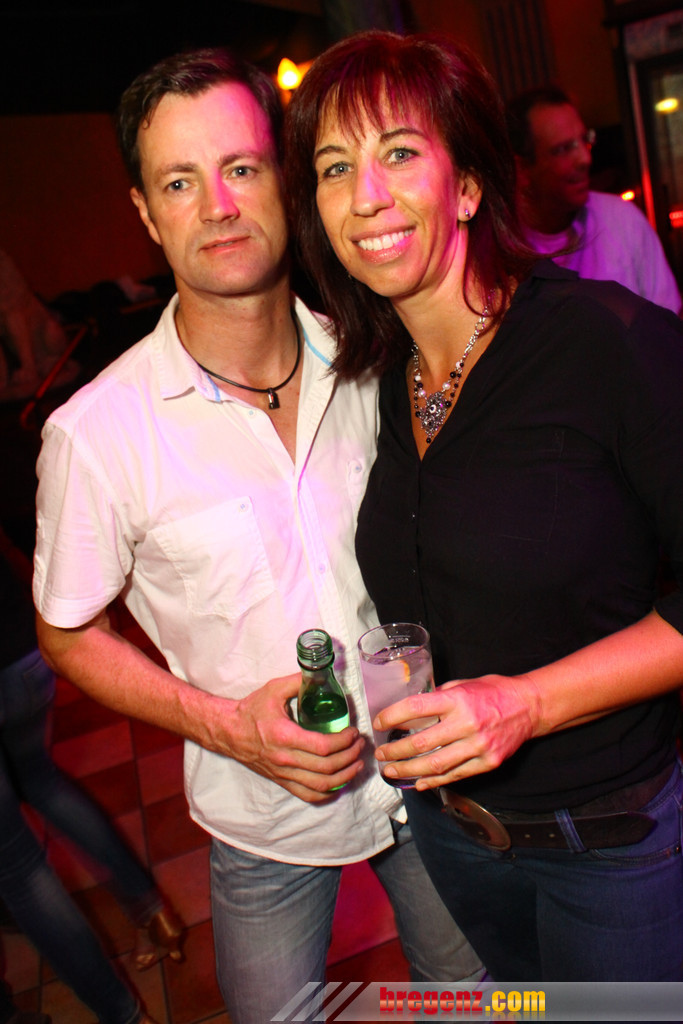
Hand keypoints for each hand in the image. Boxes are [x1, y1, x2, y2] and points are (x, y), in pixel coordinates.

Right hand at [219, 673, 364, 802]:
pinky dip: (327, 793)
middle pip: (327, 767)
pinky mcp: (281, 781)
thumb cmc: (251, 711)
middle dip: (350, 757)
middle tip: (359, 745)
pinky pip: (308, 795)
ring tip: (356, 763)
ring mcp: (283, 773)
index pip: (323, 746)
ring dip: (345, 776)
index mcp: (285, 736)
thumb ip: (297, 682)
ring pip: (321, 785)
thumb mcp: (273, 689)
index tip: (353, 732)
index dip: (344, 741)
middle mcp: (285, 759)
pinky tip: (339, 783)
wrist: (228, 732)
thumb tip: (321, 676)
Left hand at [373, 673, 538, 788]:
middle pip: (420, 743)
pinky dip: (433, 781)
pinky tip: (418, 782)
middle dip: (395, 751)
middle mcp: (466, 723)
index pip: (415, 708)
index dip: (392, 716)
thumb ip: (439, 696)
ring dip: (408, 770)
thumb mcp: (463, 684)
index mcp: (457, 700)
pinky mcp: (487, 762)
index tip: (379, 723)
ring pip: (435, 764)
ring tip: (392, 771)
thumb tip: (414, 708)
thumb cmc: (494, 691)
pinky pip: (454, 775)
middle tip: (381, 754)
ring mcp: (478, 746)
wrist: (529, 706)